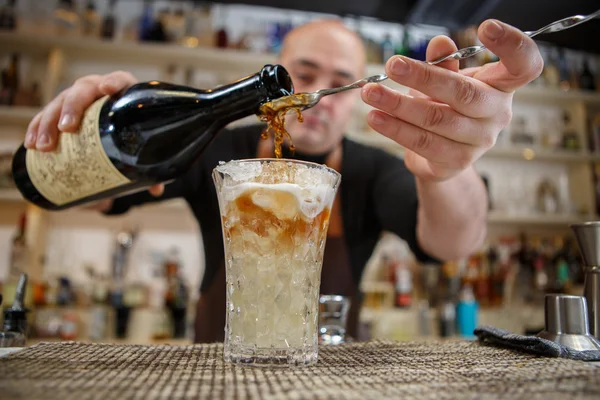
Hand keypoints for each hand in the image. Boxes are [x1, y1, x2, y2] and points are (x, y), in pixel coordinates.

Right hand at [24, 71, 163, 196]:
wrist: (119, 127)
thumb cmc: (133, 131)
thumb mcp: (143, 144)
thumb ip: (151, 165)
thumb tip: (156, 190)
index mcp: (123, 92)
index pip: (119, 80)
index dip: (113, 82)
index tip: (106, 88)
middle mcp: (98, 90)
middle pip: (82, 91)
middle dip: (72, 108)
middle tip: (66, 128)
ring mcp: (77, 98)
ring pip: (60, 103)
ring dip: (48, 122)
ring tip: (44, 146)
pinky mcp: (61, 111)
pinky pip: (45, 115)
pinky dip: (36, 128)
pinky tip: (31, 143)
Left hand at [361, 19, 542, 180]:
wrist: (441, 155)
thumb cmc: (448, 107)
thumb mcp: (448, 80)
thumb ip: (444, 64)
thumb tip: (439, 44)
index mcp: (502, 86)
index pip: (524, 64)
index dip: (512, 45)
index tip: (486, 26)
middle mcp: (497, 114)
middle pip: (464, 93)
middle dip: (424, 77)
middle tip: (392, 65)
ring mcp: (479, 141)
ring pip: (436, 119)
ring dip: (398, 105)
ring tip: (371, 93)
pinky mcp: (457, 161)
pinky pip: (422, 142)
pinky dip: (395, 129)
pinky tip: (375, 118)